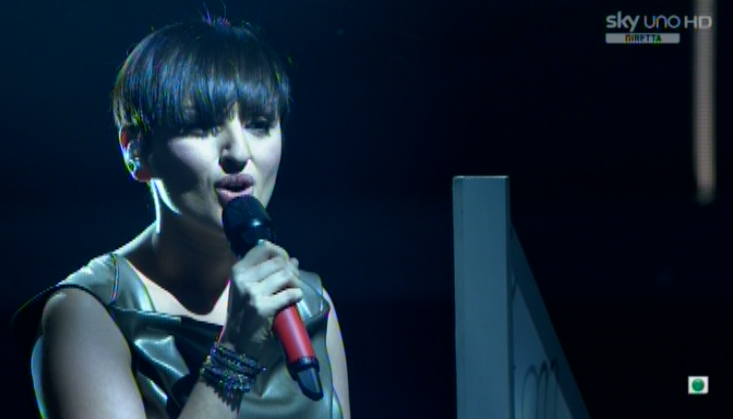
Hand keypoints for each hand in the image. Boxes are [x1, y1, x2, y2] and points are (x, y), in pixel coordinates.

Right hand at [218, 241, 302, 358]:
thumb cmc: (243, 313)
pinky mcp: (263, 308)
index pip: (264, 247)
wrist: (236, 343)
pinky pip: (289, 294)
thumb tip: (293, 260)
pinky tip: (296, 297)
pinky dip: (297, 294)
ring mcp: (253, 293)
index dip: (280, 252)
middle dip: (291, 268)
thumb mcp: (246, 287)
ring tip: (295, 288)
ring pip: (286, 275)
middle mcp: (243, 278)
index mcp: (238, 270)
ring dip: (296, 281)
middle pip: (278, 261)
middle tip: (294, 279)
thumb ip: (265, 272)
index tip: (286, 262)